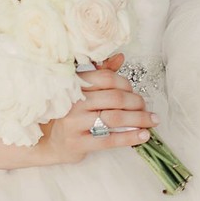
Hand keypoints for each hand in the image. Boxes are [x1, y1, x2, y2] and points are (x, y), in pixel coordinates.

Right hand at [39, 55, 155, 165]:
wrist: (48, 141)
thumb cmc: (68, 112)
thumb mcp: (80, 90)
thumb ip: (100, 73)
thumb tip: (120, 58)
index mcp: (75, 84)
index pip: (107, 78)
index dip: (126, 83)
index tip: (135, 92)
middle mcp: (74, 101)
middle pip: (114, 97)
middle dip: (137, 102)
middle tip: (147, 108)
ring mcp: (75, 123)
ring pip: (115, 117)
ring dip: (139, 119)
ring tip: (151, 120)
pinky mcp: (78, 143)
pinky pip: (110, 139)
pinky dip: (130, 137)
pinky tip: (143, 135)